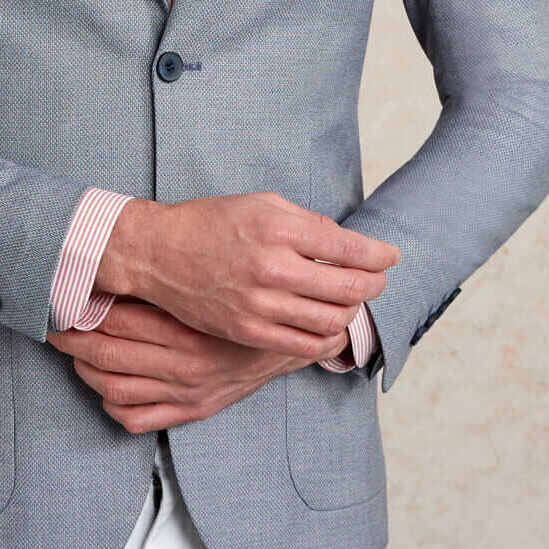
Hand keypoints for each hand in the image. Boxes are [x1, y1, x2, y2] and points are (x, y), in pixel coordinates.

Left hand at [46, 295, 352, 433]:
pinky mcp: (192, 411)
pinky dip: (111, 402)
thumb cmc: (253, 298)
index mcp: (189, 331)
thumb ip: (183, 265)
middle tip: (53, 324)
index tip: (63, 300)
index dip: (83, 313)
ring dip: (84, 370)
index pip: (118, 324)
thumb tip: (130, 239)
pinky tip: (103, 383)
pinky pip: (136, 417)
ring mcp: (186, 393)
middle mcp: (184, 367)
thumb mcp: (225, 273)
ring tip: (71, 349)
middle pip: (107, 356)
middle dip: (72, 341)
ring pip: (114, 388)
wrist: (295, 340)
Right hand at [114, 191, 398, 358]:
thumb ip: (307, 221)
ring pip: (332, 320)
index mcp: (279, 229)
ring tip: (349, 300)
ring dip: (351, 311)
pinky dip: (327, 338)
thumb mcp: (261, 203)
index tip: (390, 256)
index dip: (380, 255)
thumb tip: (345, 241)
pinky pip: (305, 345)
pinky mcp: (248, 331)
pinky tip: (328, 325)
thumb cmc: (210, 222)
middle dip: (374, 284)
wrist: (158, 253)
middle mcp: (272, 268)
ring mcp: (260, 305)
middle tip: (376, 279)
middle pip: (349, 289)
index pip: (350, 249)